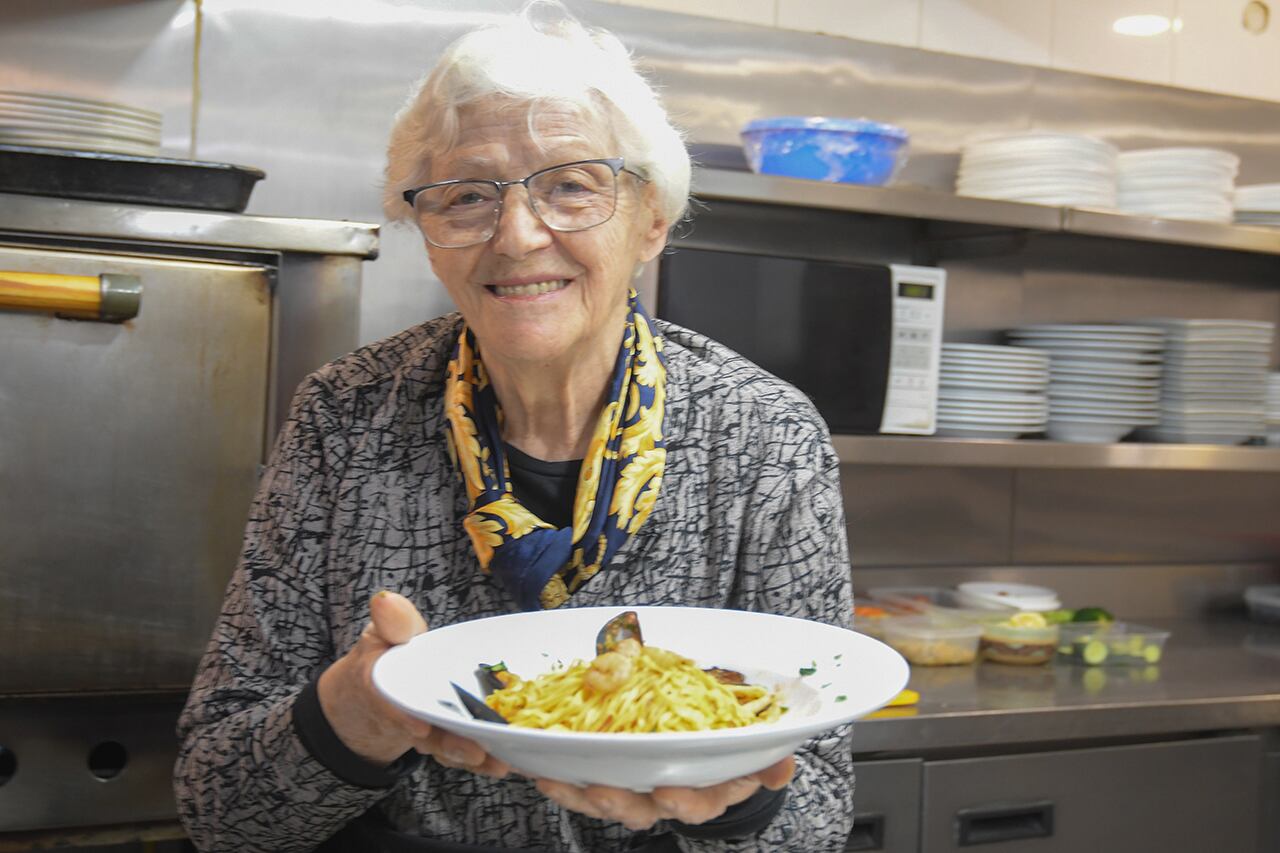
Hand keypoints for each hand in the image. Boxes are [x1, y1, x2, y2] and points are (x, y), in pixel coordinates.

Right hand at [316, 590, 509, 777]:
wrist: (378, 694)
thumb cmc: (386, 657)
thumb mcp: (382, 635)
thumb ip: (391, 622)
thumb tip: (386, 601)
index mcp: (386, 690)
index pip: (390, 706)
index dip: (404, 718)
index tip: (419, 728)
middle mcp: (408, 717)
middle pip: (428, 737)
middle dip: (452, 745)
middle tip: (475, 752)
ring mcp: (431, 732)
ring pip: (450, 749)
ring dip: (475, 757)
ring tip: (500, 762)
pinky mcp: (451, 739)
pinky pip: (468, 751)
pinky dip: (488, 759)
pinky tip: (513, 760)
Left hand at [535, 755, 794, 830]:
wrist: (707, 744)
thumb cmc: (729, 750)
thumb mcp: (754, 756)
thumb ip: (767, 762)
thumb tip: (782, 768)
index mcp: (703, 794)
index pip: (694, 805)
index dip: (682, 803)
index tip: (669, 793)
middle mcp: (663, 798)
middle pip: (639, 810)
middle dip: (618, 803)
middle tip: (602, 790)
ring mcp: (632, 789)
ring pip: (603, 800)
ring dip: (577, 794)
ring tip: (555, 781)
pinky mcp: (605, 775)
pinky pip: (580, 782)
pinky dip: (559, 777)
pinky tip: (539, 768)